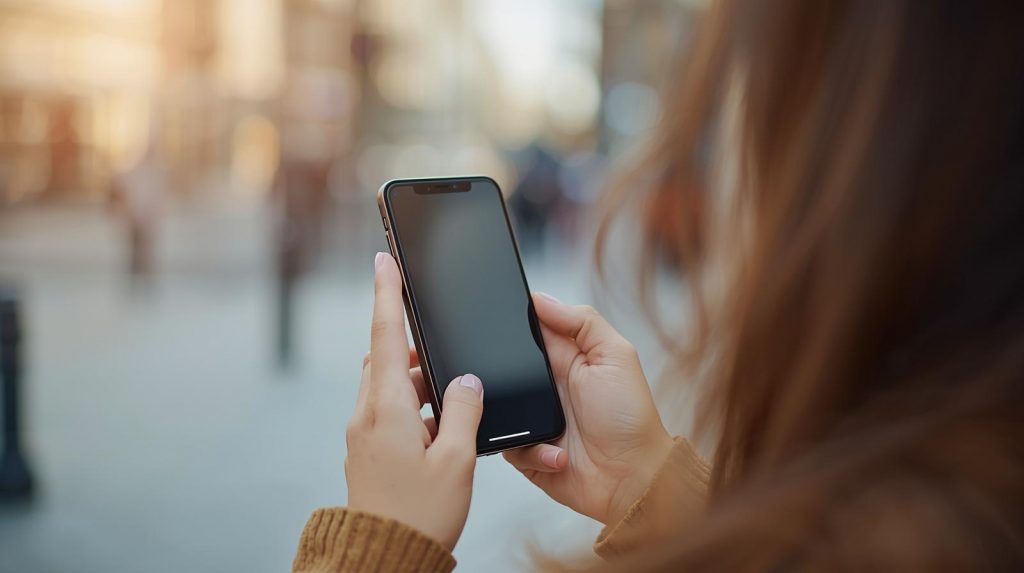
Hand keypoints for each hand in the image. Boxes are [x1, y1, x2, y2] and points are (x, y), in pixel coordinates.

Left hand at [344, 252, 484, 550]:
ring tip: (450, 403)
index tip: (383, 260)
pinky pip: (389, 411)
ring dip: (416, 382)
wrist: (385, 559)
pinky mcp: (368, 451)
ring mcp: (364, 434)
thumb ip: (463, 409)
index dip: (385, 294)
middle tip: (442, 351)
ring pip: (388, 386)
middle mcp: (368, 415)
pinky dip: (413, 406)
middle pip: (385, 359)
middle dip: (411, 346)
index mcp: (387, 409)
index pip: (383, 336)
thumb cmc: (421, 514)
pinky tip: (439, 428)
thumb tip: (465, 380)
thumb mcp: (455, 459)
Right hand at [503, 294, 673, 525]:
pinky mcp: (526, 449)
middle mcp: (546, 385)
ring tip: (547, 424)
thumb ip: (582, 322)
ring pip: (496, 405)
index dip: (514, 322)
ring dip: (516, 415)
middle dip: (504, 370)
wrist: (633, 478)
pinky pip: (506, 443)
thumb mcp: (616, 356)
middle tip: (526, 382)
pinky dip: (530, 449)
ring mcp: (533, 418)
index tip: (504, 319)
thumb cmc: (630, 418)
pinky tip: (557, 453)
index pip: (529, 329)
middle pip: (505, 366)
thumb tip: (541, 299)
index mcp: (566, 357)